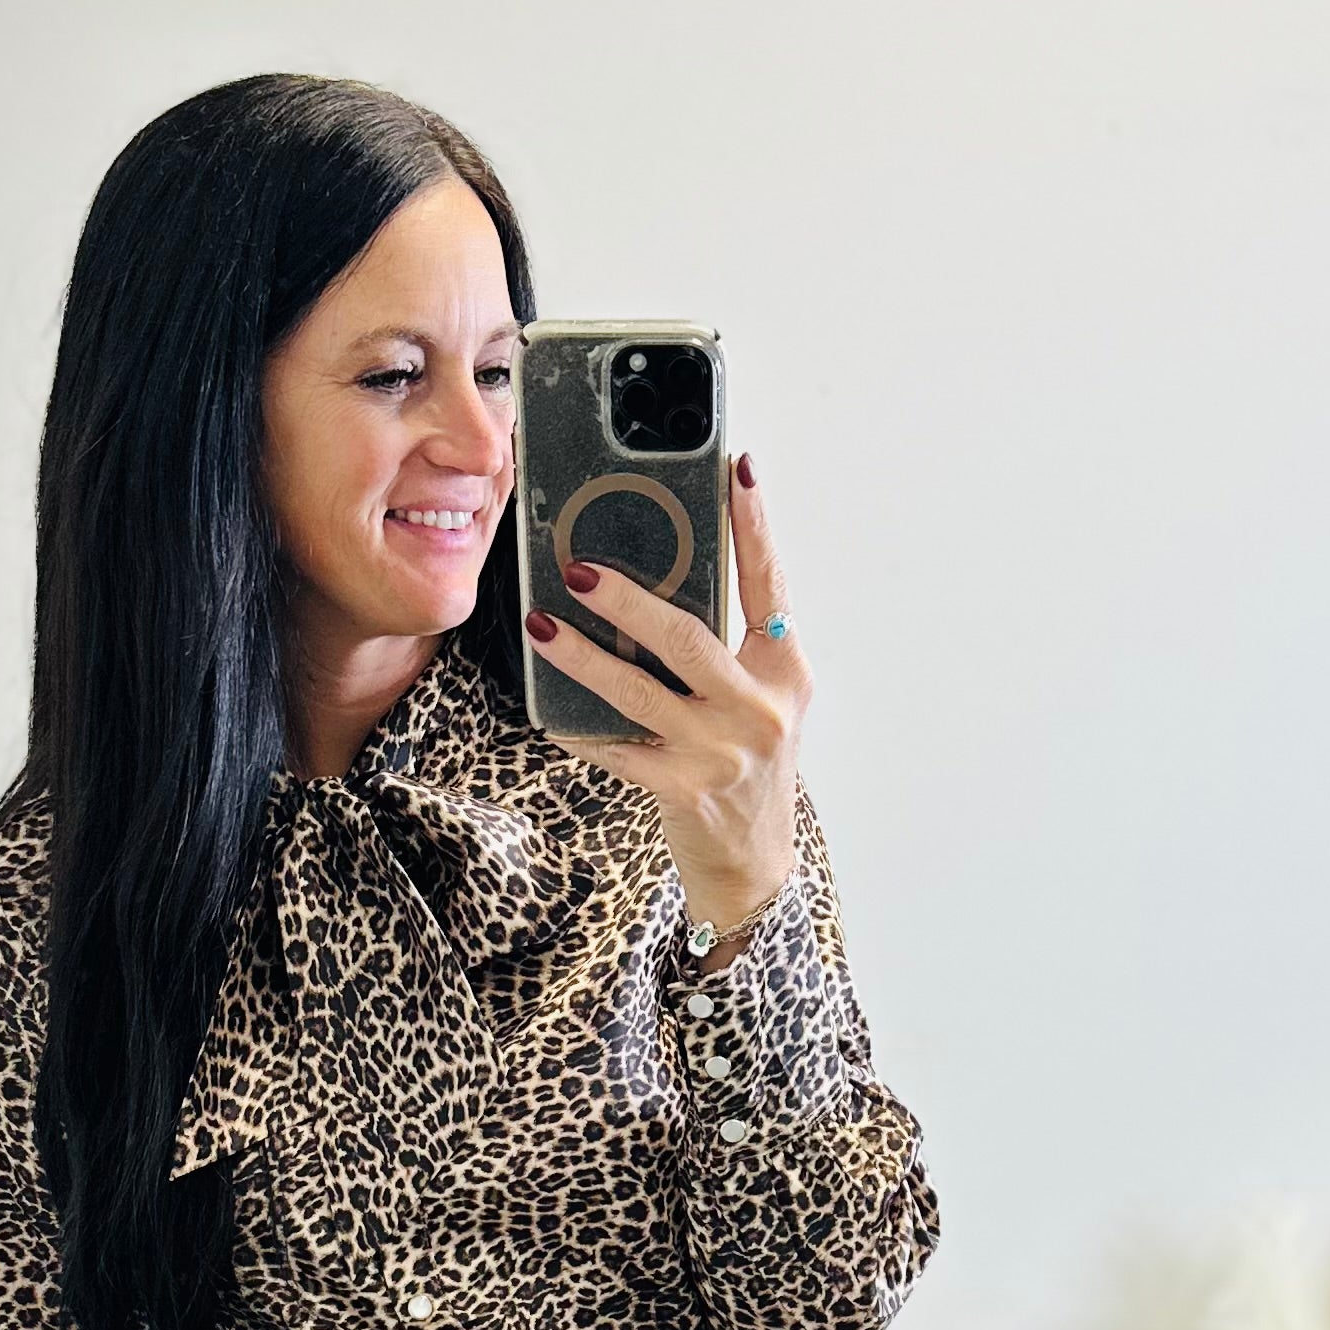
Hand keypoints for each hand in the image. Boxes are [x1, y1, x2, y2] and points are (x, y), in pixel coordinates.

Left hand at [526, 454, 807, 960]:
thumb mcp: (762, 699)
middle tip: (581, 568)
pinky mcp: (682, 789)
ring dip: (582, 655)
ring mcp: (720, 753)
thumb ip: (734, 646)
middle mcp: (760, 710)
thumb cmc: (750, 763)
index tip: (735, 468)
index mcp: (787, 672)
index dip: (754, 526)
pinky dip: (577, 724)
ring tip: (542, 624)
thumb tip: (665, 575)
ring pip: (639, 691)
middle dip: (628, 600)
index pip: (769, 586)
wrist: (754, 860)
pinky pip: (615, 748)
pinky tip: (546, 704)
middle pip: (688, 637)